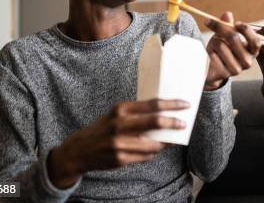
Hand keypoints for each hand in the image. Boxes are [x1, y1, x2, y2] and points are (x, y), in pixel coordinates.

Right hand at [47, 98, 188, 188]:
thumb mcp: (116, 115)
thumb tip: (164, 113)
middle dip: (173, 123)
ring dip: (165, 143)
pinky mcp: (120, 159)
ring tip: (170, 140)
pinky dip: (152, 153)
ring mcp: (120, 143)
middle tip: (183, 124)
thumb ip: (136, 113)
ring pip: (153, 144)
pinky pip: (145, 156)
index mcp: (121, 109)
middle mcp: (120, 125)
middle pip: (155, 122)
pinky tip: (153, 149)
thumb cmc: (102, 129)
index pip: (152, 104)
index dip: (172, 104)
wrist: (78, 150)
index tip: (185, 104)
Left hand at [204, 12, 260, 90]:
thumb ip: (227, 25)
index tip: (236, 23)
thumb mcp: (224, 35)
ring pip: (221, 45)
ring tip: (213, 47)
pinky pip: (213, 55)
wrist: (212, 68)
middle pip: (234, 38)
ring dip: (213, 42)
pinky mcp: (225, 74)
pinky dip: (209, 51)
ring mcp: (237, 69)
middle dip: (220, 28)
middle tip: (208, 22)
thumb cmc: (221, 49)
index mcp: (252, 51)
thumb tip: (227, 14)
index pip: (255, 41)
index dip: (246, 30)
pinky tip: (210, 56)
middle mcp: (248, 61)